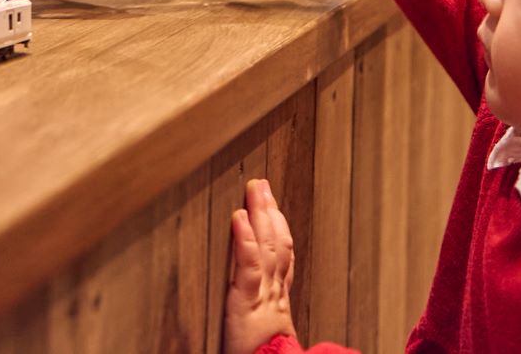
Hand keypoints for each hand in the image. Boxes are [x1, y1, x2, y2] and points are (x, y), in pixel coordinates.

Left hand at [224, 177, 297, 353]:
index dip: (279, 230)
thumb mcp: (265, 334)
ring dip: (261, 214)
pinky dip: (245, 239)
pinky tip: (239, 216)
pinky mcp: (246, 303)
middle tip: (263, 186)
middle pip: (277, 245)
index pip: (282, 259)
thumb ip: (265, 315)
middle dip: (271, 212)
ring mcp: (262, 296)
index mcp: (277, 303)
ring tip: (255, 189)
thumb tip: (262, 303)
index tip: (273, 207)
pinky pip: (248, 266)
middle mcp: (274, 295)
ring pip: (267, 248)